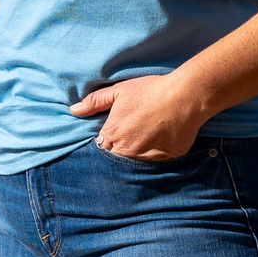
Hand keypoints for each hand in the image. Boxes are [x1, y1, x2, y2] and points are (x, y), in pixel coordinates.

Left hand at [69, 74, 206, 160]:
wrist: (183, 97)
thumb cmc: (150, 91)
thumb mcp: (119, 91)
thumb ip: (95, 101)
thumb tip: (74, 110)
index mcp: (113, 133)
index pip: (101, 147)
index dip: (106, 141)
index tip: (112, 134)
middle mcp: (127, 150)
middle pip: (116, 158)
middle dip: (118, 150)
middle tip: (129, 137)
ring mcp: (146, 158)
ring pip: (133, 164)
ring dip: (134, 155)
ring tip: (143, 140)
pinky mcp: (164, 161)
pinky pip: (153, 165)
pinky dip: (152, 157)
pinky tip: (157, 144)